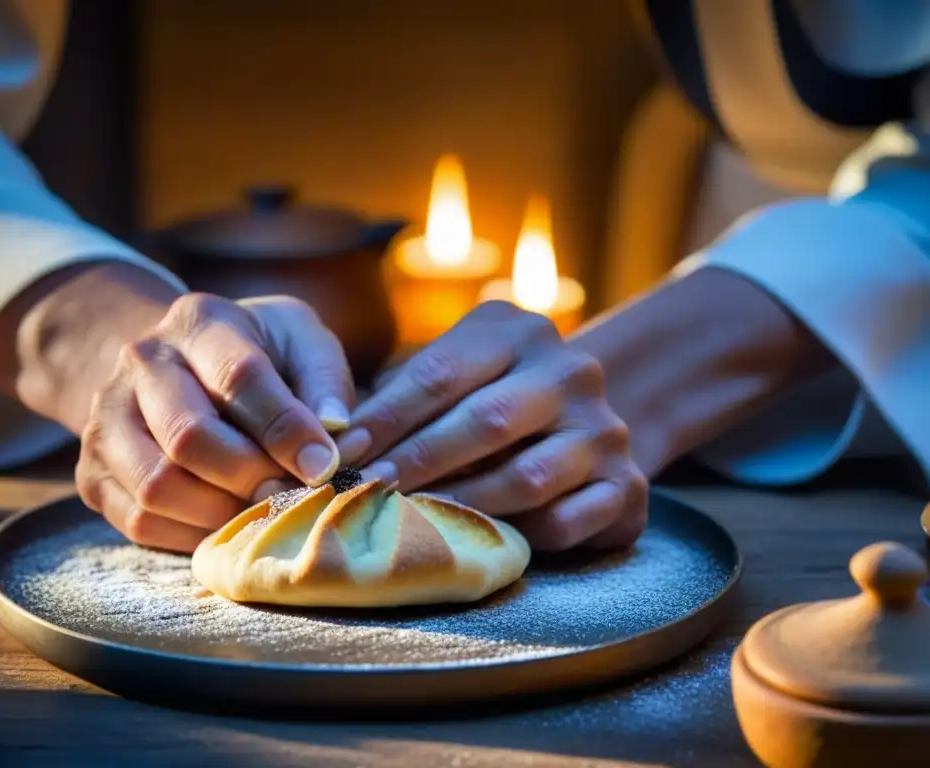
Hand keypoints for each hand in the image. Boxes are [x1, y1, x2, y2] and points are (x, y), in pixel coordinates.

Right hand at [76, 293, 352, 551]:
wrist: (178, 366)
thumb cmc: (261, 356)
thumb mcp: (302, 342)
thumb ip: (325, 381)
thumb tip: (335, 431)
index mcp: (199, 322)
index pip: (239, 377)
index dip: (286, 429)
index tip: (326, 466)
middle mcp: (142, 362)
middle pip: (189, 437)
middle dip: (251, 476)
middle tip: (290, 493)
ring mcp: (107, 418)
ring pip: (157, 485)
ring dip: (220, 512)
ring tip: (261, 509)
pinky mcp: (92, 472)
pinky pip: (138, 520)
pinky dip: (190, 534)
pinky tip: (227, 523)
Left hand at [336, 301, 647, 550]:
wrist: (592, 426)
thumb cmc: (497, 402)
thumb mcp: (460, 376)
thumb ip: (408, 397)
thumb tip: (333, 442)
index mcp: (520, 333)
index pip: (439, 374)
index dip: (383, 419)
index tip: (339, 454)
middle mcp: (571, 371)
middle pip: (483, 422)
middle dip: (414, 464)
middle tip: (366, 493)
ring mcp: (605, 429)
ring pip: (526, 478)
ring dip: (462, 505)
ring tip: (413, 522)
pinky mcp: (628, 485)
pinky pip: (567, 521)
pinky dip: (521, 536)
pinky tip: (485, 542)